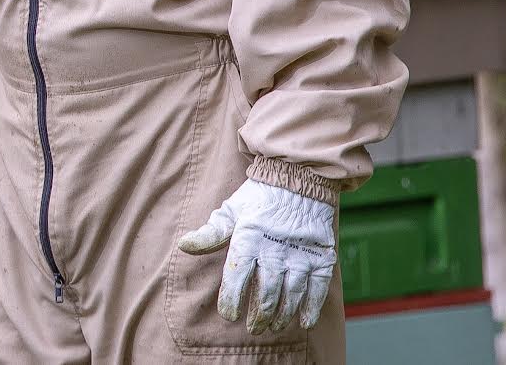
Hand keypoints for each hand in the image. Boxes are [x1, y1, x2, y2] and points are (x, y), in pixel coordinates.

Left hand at [177, 177, 336, 333]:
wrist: (299, 178)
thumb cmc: (259, 197)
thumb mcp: (231, 210)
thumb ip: (210, 233)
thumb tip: (183, 246)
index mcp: (249, 236)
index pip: (237, 275)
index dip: (231, 298)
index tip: (229, 315)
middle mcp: (275, 247)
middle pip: (266, 291)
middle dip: (259, 314)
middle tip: (253, 327)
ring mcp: (301, 253)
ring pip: (291, 293)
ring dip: (282, 315)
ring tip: (273, 326)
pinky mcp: (322, 256)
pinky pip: (318, 288)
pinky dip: (311, 307)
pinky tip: (303, 322)